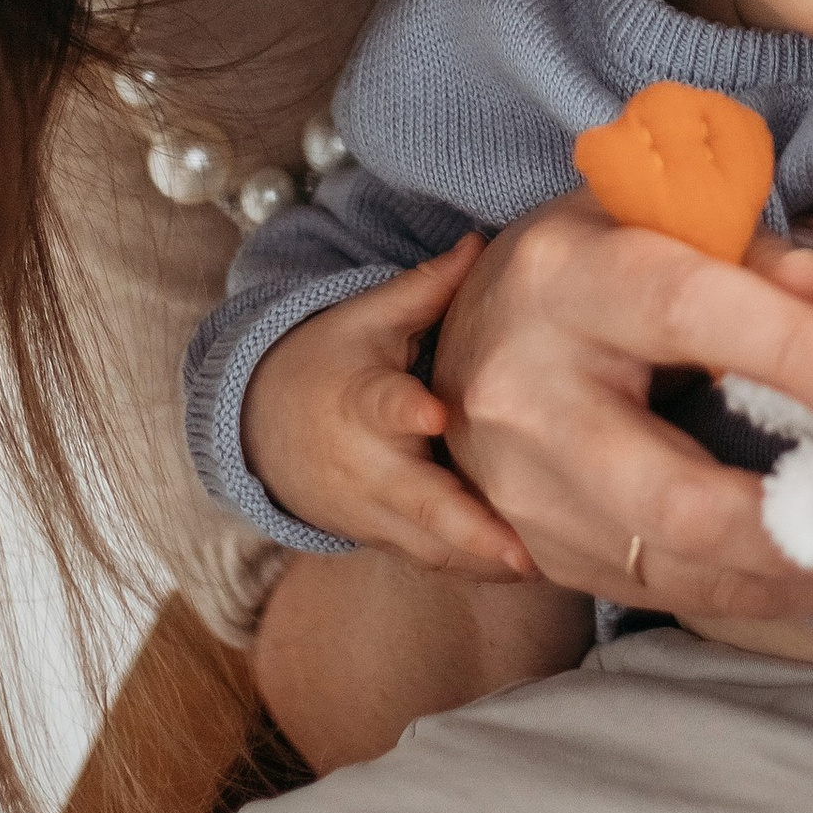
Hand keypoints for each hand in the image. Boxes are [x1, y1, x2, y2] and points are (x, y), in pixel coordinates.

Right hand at [241, 238, 535, 581]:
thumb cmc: (329, 363)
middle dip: (470, 530)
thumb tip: (480, 241)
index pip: (383, 406)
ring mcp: (372, 513)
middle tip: (524, 553)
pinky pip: (433, 562)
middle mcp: (366, 466)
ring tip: (550, 566)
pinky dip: (476, 569)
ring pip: (432, 547)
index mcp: (361, 402)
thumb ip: (426, 289)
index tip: (435, 414)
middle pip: (419, 504)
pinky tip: (530, 570)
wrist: (262, 430)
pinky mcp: (383, 540)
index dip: (407, 412)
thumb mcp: (367, 320)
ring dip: (486, 562)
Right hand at [431, 187, 812, 619]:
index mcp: (567, 280)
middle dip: (792, 523)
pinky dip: (751, 594)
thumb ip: (745, 247)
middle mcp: (527, 393)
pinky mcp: (539, 548)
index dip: (800, 355)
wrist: (463, 335)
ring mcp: (522, 487)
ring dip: (789, 576)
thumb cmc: (591, 262)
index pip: (689, 313)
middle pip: (671, 490)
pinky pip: (659, 591)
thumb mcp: (653, 216)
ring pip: (669, 562)